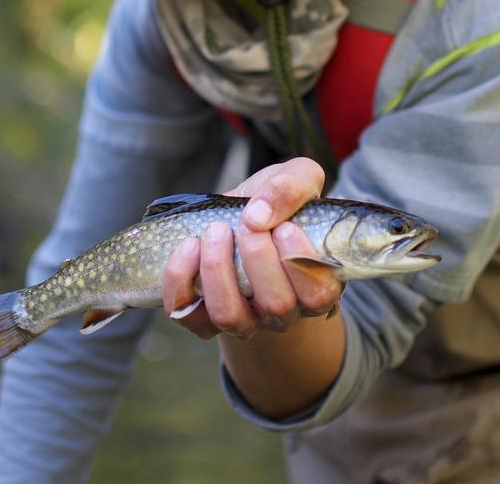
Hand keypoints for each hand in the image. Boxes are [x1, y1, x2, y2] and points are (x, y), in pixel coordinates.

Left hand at [162, 157, 341, 339]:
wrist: (238, 219)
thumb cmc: (275, 204)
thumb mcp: (296, 179)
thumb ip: (292, 185)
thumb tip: (257, 216)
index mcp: (316, 282)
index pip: (318, 294)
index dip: (299, 260)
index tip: (284, 227)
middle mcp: (283, 311)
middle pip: (276, 305)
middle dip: (257, 259)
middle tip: (246, 224)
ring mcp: (244, 321)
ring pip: (230, 316)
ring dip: (218, 270)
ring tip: (215, 231)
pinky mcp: (204, 319)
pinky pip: (187, 313)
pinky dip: (181, 279)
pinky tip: (189, 246)